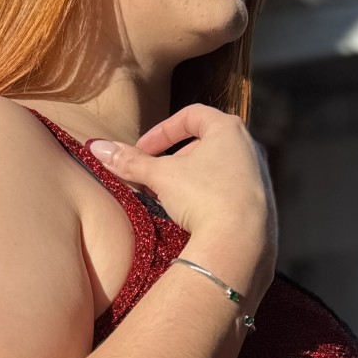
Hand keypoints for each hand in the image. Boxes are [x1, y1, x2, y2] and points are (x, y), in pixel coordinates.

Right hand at [89, 105, 276, 279]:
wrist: (240, 242)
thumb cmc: (203, 197)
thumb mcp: (160, 177)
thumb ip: (130, 161)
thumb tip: (97, 147)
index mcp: (228, 129)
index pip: (190, 115)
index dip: (161, 131)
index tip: (142, 151)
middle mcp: (248, 147)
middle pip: (204, 143)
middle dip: (173, 159)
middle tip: (153, 178)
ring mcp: (258, 176)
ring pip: (216, 169)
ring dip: (189, 179)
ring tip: (170, 199)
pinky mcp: (261, 204)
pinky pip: (229, 191)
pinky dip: (207, 197)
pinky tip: (193, 217)